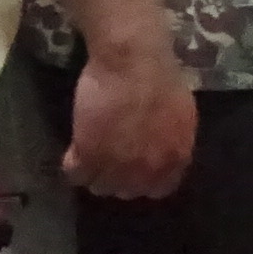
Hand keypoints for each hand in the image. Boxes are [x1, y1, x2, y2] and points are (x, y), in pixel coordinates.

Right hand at [64, 41, 195, 199]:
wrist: (133, 62)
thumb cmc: (160, 78)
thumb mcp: (180, 116)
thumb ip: (171, 141)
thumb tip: (160, 149)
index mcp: (174, 159)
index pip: (158, 189)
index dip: (143, 180)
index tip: (133, 168)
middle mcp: (148, 169)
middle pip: (127, 191)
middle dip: (117, 178)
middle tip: (107, 159)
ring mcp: (118, 165)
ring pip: (99, 187)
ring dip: (93, 174)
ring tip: (88, 156)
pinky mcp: (88, 154)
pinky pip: (75, 174)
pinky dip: (72, 165)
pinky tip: (73, 151)